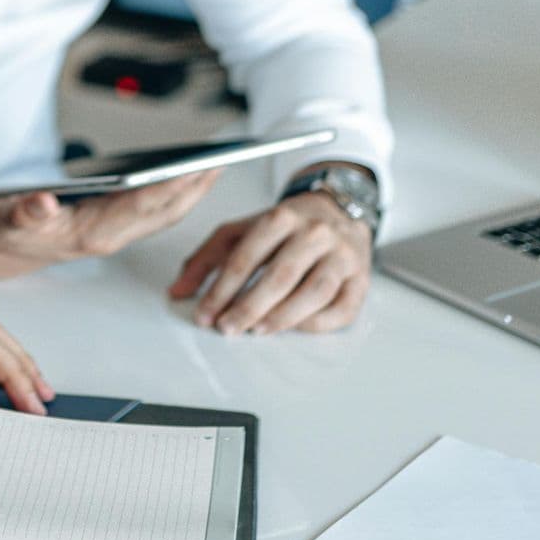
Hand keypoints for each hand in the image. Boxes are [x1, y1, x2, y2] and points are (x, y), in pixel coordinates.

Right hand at [0, 170, 219, 286]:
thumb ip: (23, 213)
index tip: (199, 168)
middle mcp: (106, 237)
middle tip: (223, 160)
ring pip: (160, 215)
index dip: (172, 186)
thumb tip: (44, 202)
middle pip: (162, 212)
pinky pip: (149, 214)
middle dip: (194, 188)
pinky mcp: (105, 229)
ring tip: (212, 166)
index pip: (141, 206)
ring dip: (189, 193)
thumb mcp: (1, 219)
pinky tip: (179, 180)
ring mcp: (108, 235)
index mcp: (88, 233)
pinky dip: (170, 196)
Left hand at [168, 191, 372, 334]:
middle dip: (248, 307)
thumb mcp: (243, 230)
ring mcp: (342, 256)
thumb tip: (178, 291)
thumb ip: (207, 258)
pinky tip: (293, 328)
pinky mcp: (361, 279)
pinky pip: (340, 309)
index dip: (221, 289)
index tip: (205, 313)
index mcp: (281, 216)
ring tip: (257, 330)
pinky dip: (315, 324)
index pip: (246, 256)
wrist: (340, 210)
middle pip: (280, 276)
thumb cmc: (287, 225)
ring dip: (282, 318)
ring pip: (313, 293)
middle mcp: (315, 233)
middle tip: (228, 327)